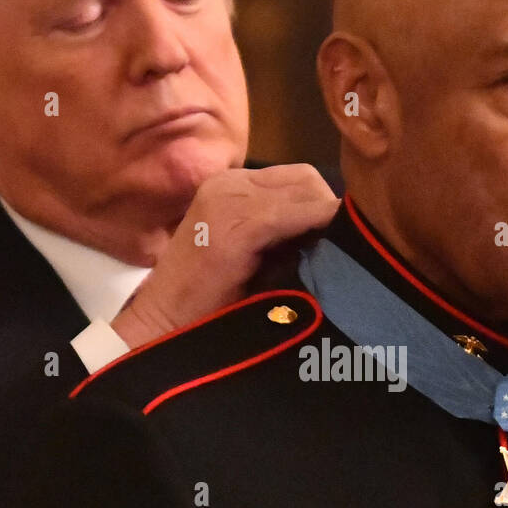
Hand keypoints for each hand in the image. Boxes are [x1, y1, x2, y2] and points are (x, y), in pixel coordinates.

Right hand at [111, 166, 338, 347]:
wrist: (162, 329)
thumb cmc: (205, 304)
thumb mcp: (244, 254)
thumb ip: (277, 233)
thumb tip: (333, 233)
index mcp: (228, 186)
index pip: (296, 179)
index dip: (324, 204)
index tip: (344, 236)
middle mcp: (228, 183)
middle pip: (305, 179)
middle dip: (330, 209)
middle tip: (346, 247)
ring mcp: (228, 201)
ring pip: (305, 191)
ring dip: (329, 219)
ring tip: (345, 252)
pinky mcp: (234, 227)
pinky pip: (293, 214)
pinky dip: (320, 225)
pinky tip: (336, 249)